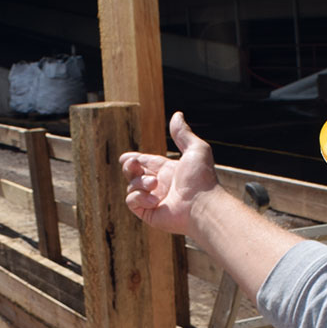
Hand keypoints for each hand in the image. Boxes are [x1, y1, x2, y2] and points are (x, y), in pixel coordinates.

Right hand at [121, 111, 226, 236]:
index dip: (134, 160)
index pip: (146, 163)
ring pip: (131, 186)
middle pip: (133, 174)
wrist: (202, 205)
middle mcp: (160, 186)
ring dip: (140, 182)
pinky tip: (154, 199)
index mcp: (168, 171)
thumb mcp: (196, 149)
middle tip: (133, 163)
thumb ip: (183, 133)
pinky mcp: (149, 213)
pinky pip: (131, 201)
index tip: (124, 158)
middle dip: (130, 167)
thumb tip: (177, 114)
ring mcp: (154, 200)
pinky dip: (139, 197)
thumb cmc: (202, 178)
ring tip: (154, 184)